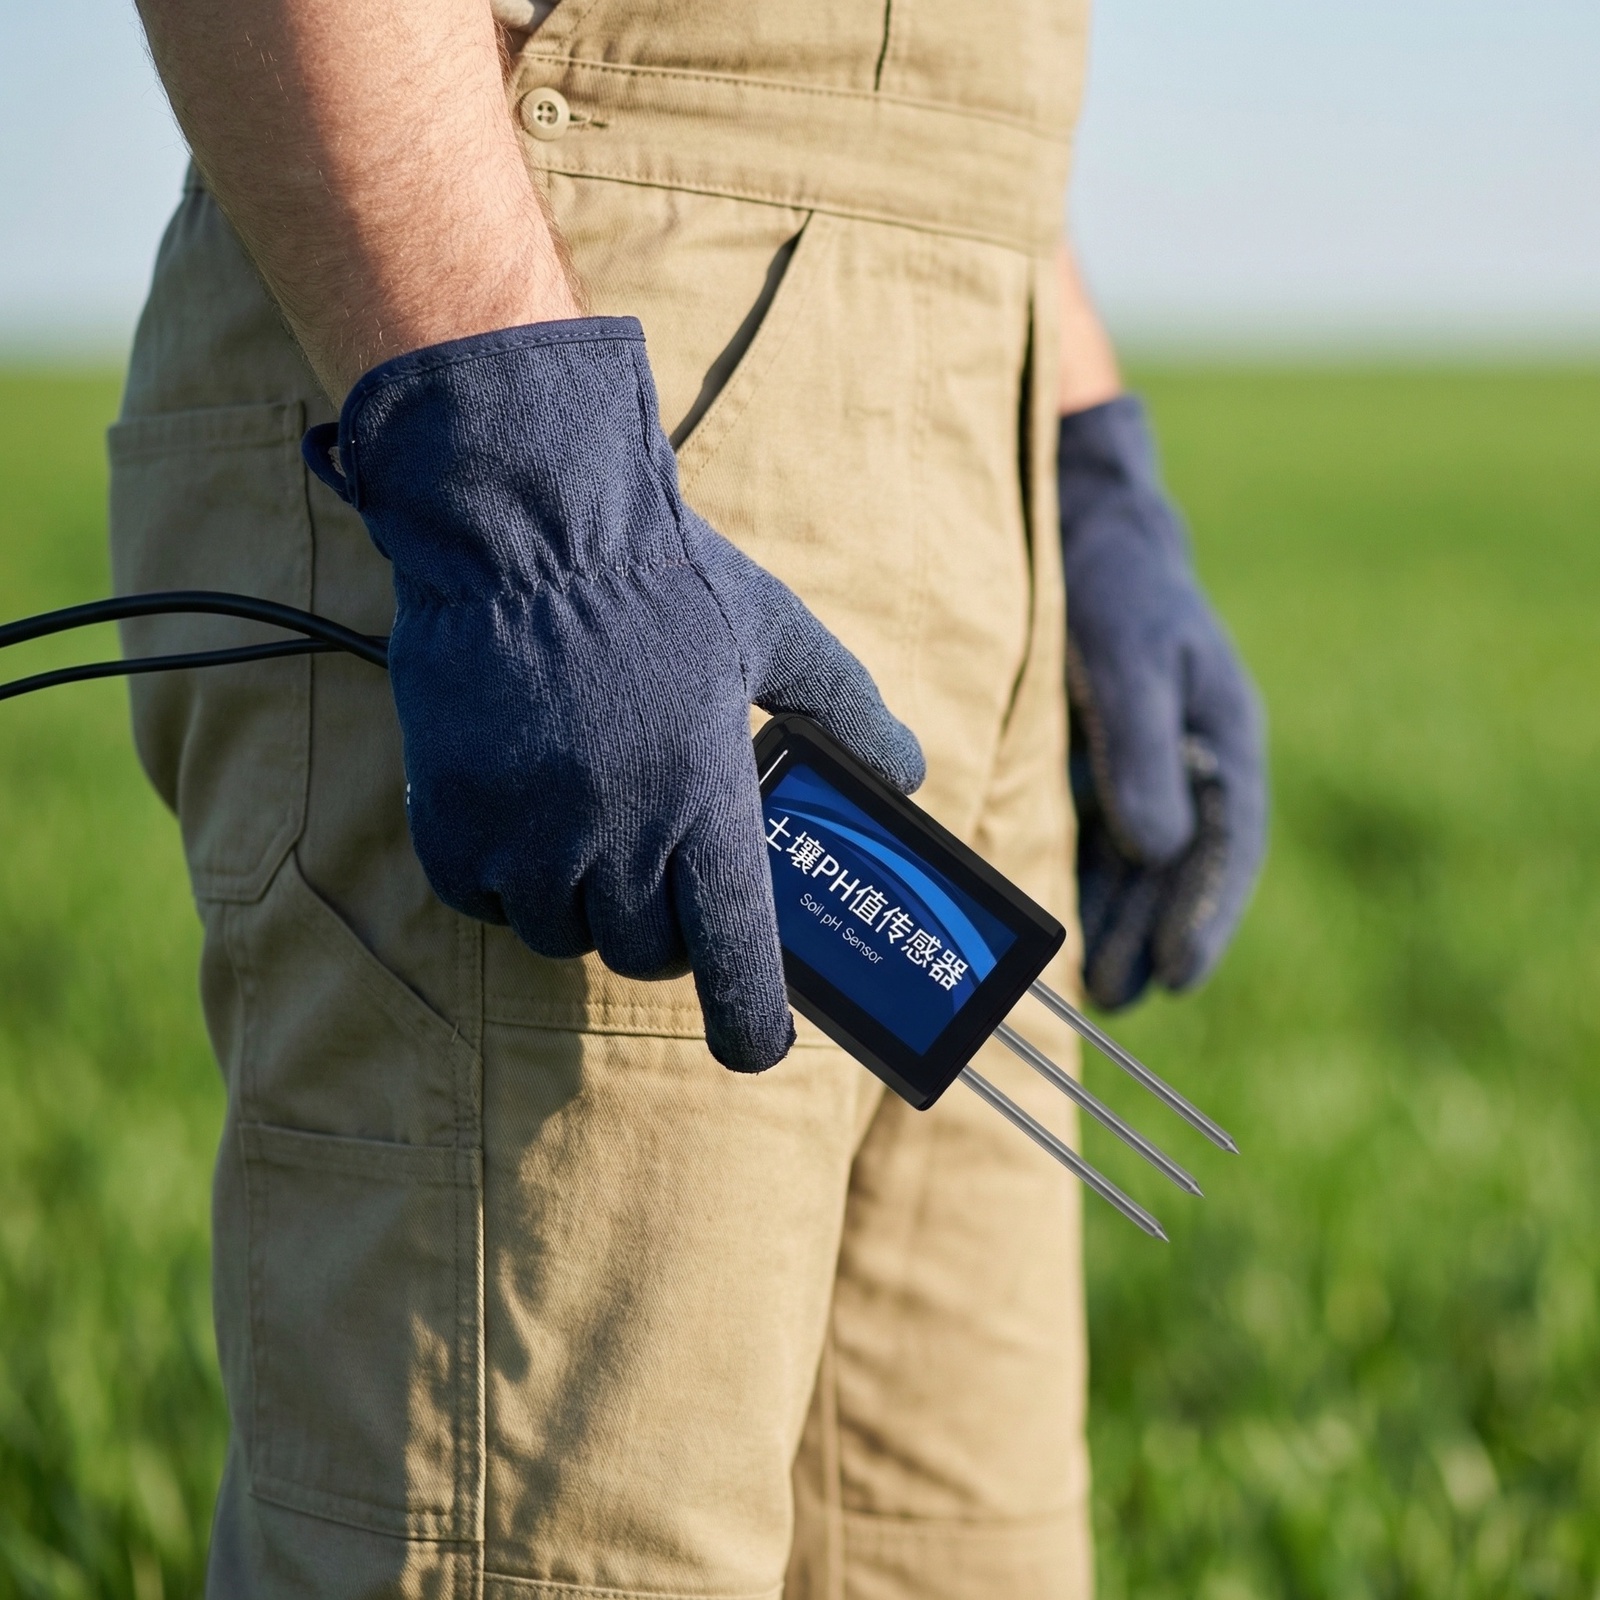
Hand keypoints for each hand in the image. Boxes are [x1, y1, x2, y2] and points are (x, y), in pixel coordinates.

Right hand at [305, 317, 923, 1069]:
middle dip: (663, 933)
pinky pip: (485, 902)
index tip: (753, 1043)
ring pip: (563, 936)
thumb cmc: (662, 579)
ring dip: (583, 907)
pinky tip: (523, 819)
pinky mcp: (451, 818)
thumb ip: (850, 712)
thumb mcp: (777, 635)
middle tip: (666, 877)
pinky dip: (507, 883)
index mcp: (708, 800)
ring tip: (592, 835)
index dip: (749, 1021)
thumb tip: (910, 774)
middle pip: (646, 955)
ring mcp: (528, 833)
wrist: (524, 521)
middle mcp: (619, 833)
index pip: (734, 958)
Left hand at [1057, 395, 1266, 1009]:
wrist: (1086, 525)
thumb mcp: (1127, 658)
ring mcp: (1155, 760)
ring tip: (1094, 985)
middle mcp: (1197, 759)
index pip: (1226, 843)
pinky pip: (1107, 833)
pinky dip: (1091, 880)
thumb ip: (1142, 752)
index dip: (1206, 913)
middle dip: (1153, 936)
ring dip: (1122, 922)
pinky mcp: (1108, 757)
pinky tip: (1065, 919)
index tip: (1179, 977)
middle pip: (1182, 866)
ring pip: (1144, 860)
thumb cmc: (1115, 584)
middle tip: (1116, 1000)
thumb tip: (1155, 851)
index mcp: (1225, 737)